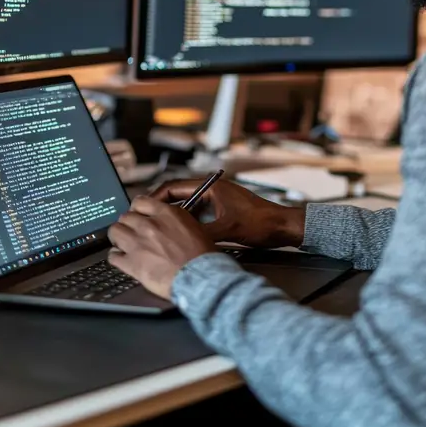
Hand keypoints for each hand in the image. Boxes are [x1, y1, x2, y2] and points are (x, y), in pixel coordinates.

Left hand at [108, 199, 215, 299]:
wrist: (199, 277)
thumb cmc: (201, 254)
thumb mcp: (192, 225)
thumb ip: (173, 219)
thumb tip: (163, 221)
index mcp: (165, 213)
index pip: (140, 201)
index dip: (137, 209)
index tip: (138, 215)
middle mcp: (148, 225)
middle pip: (124, 216)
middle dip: (127, 224)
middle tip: (131, 232)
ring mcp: (137, 244)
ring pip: (115, 232)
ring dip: (118, 237)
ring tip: (122, 243)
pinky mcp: (131, 263)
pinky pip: (113, 256)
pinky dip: (115, 256)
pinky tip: (121, 258)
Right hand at [148, 177, 305, 250]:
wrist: (282, 227)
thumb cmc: (261, 224)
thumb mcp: (227, 230)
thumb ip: (202, 233)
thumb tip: (179, 241)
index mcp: (212, 186)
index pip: (175, 186)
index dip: (156, 196)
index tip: (143, 206)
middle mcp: (213, 188)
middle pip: (179, 193)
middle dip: (161, 205)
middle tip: (145, 217)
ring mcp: (218, 198)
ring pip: (188, 203)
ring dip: (174, 213)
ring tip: (159, 226)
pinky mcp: (223, 208)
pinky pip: (198, 211)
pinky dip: (187, 219)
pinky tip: (181, 232)